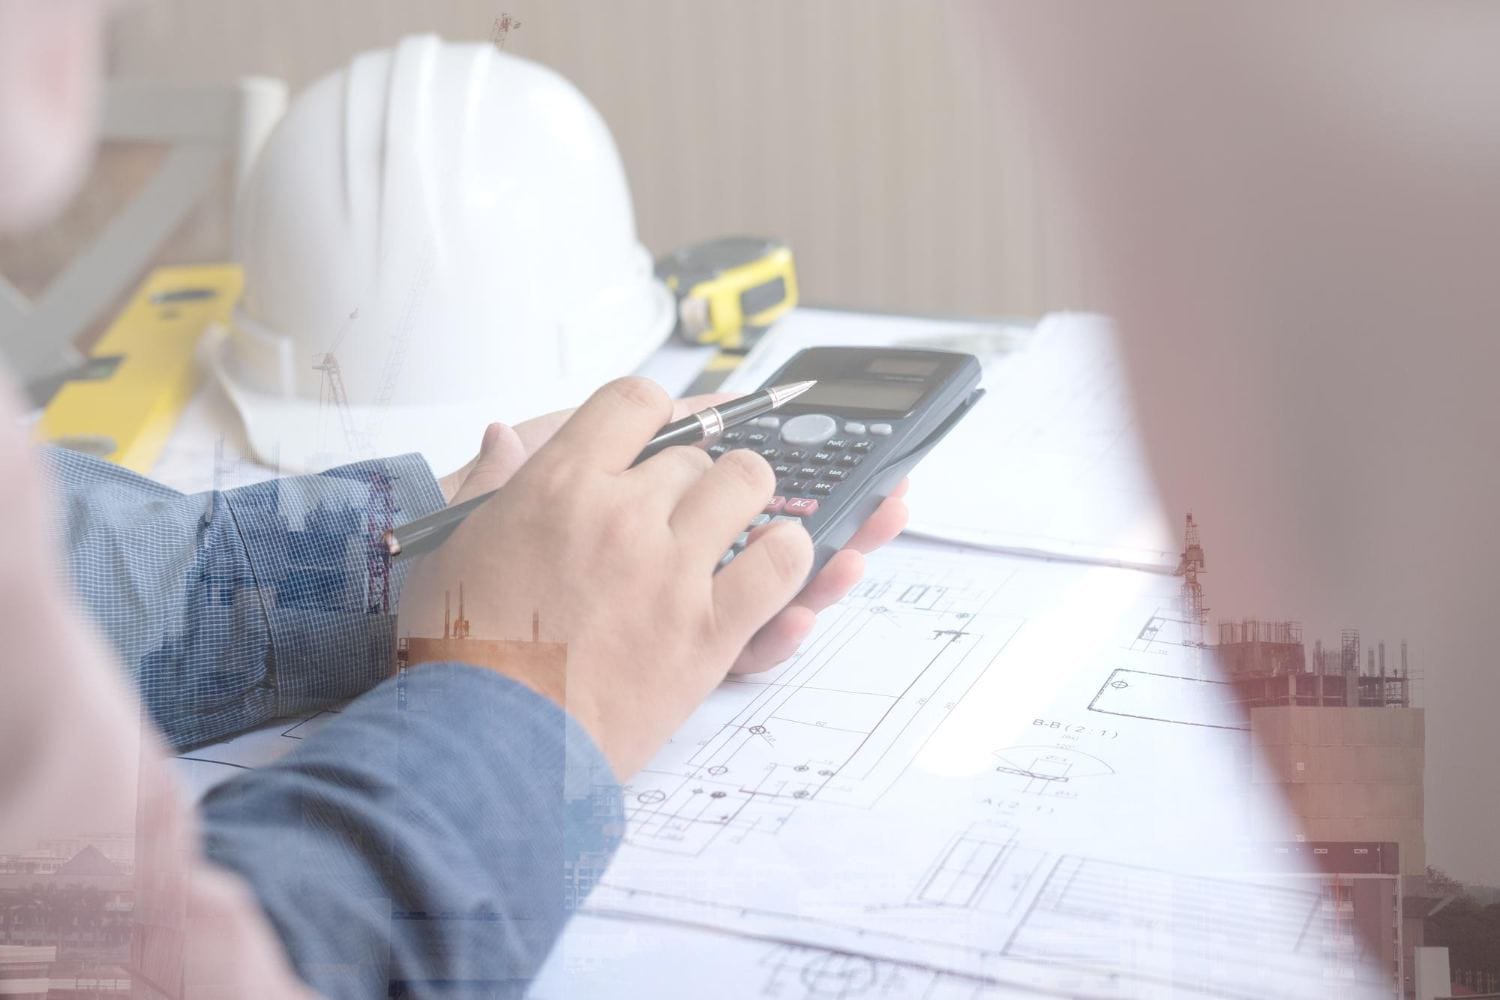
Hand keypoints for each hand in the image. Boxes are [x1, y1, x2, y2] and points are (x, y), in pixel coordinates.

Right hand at [399, 378, 814, 776]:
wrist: (487, 746)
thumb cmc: (460, 654)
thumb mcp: (451, 549)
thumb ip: (489, 485)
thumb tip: (502, 435)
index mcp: (558, 485)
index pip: (633, 402)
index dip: (651, 415)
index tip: (655, 438)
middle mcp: (622, 515)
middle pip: (692, 455)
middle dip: (689, 478)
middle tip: (678, 513)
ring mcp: (671, 570)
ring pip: (746, 485)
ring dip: (745, 498)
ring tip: (736, 525)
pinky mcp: (708, 630)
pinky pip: (779, 565)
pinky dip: (788, 555)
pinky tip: (774, 560)